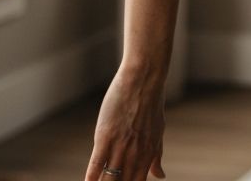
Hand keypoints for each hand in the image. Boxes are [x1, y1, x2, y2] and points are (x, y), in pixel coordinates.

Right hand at [85, 66, 166, 180]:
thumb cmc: (151, 103)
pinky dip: (91, 178)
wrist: (144, 78)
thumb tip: (160, 176)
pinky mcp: (105, 136)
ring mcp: (119, 146)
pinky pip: (96, 164)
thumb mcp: (158, 131)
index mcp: (147, 154)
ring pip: (108, 179)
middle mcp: (134, 154)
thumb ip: (156, 155)